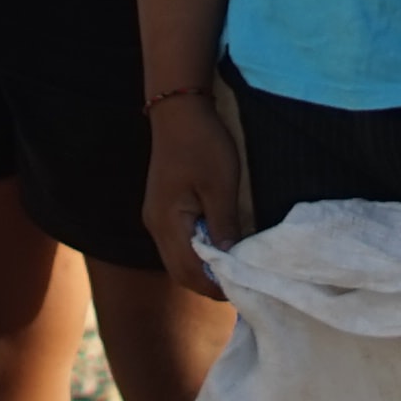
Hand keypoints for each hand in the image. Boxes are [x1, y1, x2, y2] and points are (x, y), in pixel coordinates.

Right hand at [140, 90, 246, 303]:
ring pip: (178, 259)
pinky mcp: (162, 210)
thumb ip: (225, 226)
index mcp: (167, 224)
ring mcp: (156, 218)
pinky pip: (178, 244)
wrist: (179, 110)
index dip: (216, 287)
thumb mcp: (221, 186)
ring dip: (203, 269)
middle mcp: (155, 226)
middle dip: (209, 284)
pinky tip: (219, 247)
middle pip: (180, 272)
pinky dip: (198, 253)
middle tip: (243, 285)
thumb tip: (232, 262)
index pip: (189, 272)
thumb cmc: (202, 145)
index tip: (245, 290)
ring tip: (234, 270)